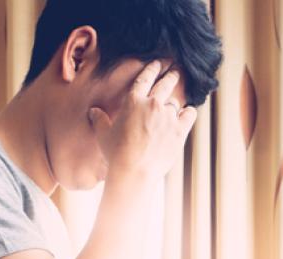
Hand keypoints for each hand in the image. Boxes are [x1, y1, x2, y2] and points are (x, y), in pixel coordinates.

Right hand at [88, 61, 196, 181]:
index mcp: (133, 101)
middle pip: (165, 83)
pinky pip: (189, 114)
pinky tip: (187, 114)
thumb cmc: (116, 153)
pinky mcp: (179, 130)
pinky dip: (188, 113)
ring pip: (175, 103)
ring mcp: (168, 116)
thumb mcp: (103, 134)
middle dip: (171, 75)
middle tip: (175, 71)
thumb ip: (99, 120)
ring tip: (174, 105)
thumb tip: (93, 112)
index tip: (158, 63)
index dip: (152, 69)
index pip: (145, 78)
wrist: (134, 171)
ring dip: (174, 104)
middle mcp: (152, 104)